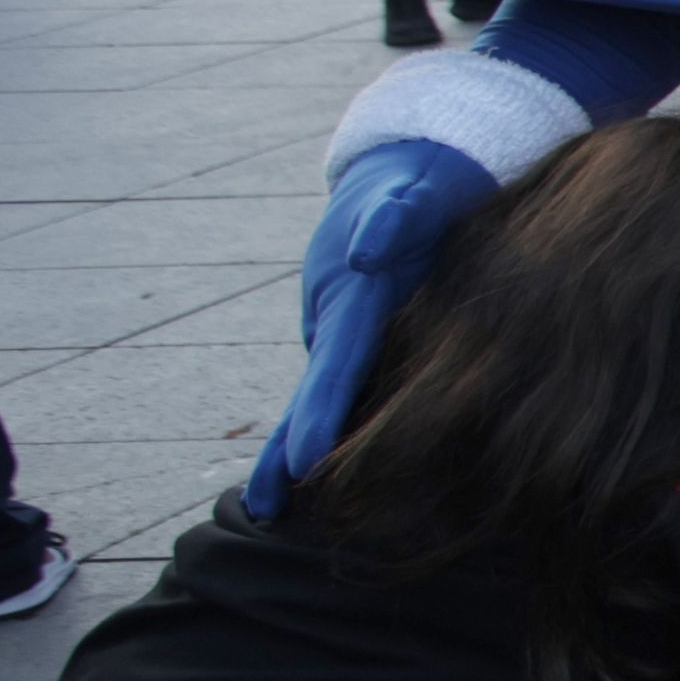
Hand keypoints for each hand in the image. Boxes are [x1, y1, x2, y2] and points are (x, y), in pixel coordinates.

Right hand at [244, 132, 495, 519]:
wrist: (402, 168)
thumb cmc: (419, 183)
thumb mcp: (417, 190)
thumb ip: (398, 215)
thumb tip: (369, 250)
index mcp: (350, 297)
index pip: (334, 366)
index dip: (320, 414)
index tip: (303, 463)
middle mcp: (335, 317)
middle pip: (308, 394)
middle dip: (282, 453)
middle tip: (260, 512)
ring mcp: (342, 326)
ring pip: (321, 394)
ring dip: (300, 445)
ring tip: (276, 506)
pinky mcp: (359, 330)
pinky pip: (341, 383)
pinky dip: (325, 420)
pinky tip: (319, 466)